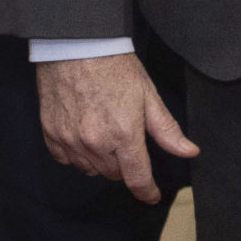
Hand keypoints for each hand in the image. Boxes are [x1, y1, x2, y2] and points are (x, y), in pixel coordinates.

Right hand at [37, 52, 198, 204]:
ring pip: (90, 169)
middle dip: (123, 165)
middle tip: (125, 141)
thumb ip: (167, 130)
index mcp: (124, 135)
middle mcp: (95, 143)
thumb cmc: (114, 67)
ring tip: (103, 135)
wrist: (74, 45)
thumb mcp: (147, 96)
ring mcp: (70, 139)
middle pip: (114, 174)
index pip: (137, 178)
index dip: (147, 191)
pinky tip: (81, 136)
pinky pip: (65, 159)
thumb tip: (189, 153)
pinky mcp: (51, 132)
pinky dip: (75, 154)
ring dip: (100, 161)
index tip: (151, 195)